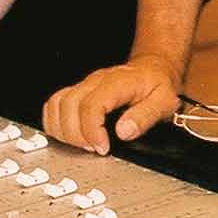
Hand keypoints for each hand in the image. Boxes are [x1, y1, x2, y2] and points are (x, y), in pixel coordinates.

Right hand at [43, 56, 182, 154]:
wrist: (153, 68)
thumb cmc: (157, 84)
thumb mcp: (164, 101)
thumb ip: (145, 116)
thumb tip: (124, 131)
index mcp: (116, 83)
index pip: (91, 105)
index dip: (92, 131)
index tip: (102, 148)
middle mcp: (95, 81)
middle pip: (68, 105)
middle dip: (76, 135)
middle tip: (94, 148)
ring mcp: (84, 85)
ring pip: (57, 104)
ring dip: (64, 130)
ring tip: (83, 144)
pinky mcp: (78, 92)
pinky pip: (54, 104)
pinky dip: (55, 123)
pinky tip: (70, 135)